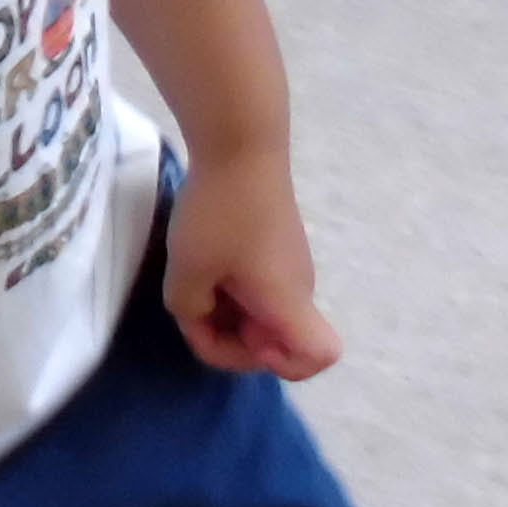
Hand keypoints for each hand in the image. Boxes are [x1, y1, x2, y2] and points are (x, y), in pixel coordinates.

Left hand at [161, 150, 342, 380]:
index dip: (278, 364)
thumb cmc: (219, 212)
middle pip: (280, 342)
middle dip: (233, 338)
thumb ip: (190, 311)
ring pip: (266, 312)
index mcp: (287, 303)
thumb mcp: (188, 270)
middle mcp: (299, 289)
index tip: (239, 333)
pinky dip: (234, 286)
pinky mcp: (279, 243)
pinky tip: (205, 259)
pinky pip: (261, 285)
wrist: (241, 142)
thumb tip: (202, 313)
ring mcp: (291, 265)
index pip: (319, 357)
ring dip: (229, 310)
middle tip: (194, 307)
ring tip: (194, 279)